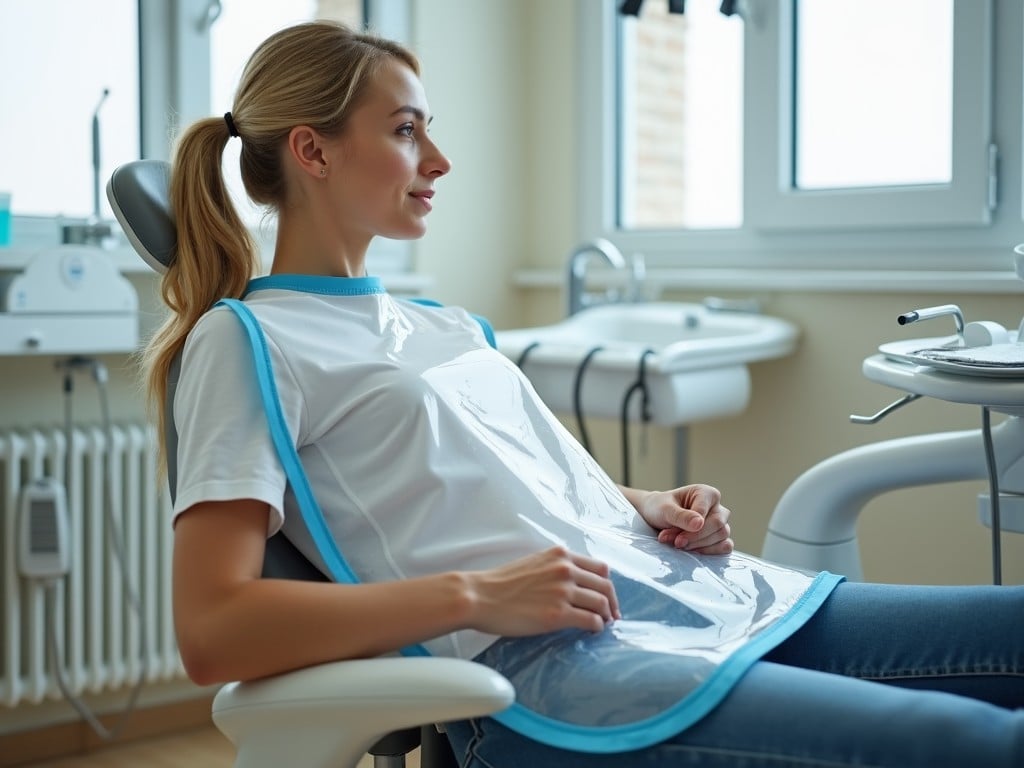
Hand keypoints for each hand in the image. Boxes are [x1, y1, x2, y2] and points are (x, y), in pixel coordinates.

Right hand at [465, 546, 619, 635]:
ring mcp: (563, 591)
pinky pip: (591, 620)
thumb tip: (570, 583)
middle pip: (606, 585)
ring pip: (601, 603)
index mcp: (560, 555)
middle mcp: (565, 569)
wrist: (480, 596)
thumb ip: (554, 568)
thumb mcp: (533, 563)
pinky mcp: (558, 614)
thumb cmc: (500, 584)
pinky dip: (597, 627)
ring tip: (603, 625)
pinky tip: (592, 631)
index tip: (608, 596)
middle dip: (613, 602)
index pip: (599, 567)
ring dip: (606, 616)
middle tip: (613, 615)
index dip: (607, 584)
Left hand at [635, 484, 732, 554]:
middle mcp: (717, 507)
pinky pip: (725, 546)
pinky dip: (710, 552)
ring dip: (699, 545)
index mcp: (706, 493)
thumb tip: (699, 524)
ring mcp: (720, 523)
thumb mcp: (665, 510)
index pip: (706, 512)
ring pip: (722, 536)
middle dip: (695, 538)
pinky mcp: (719, 537)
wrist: (654, 517)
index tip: (678, 539)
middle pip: (717, 525)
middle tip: (676, 543)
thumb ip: (681, 516)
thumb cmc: (661, 508)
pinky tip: (694, 551)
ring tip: (678, 544)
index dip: (693, 528)